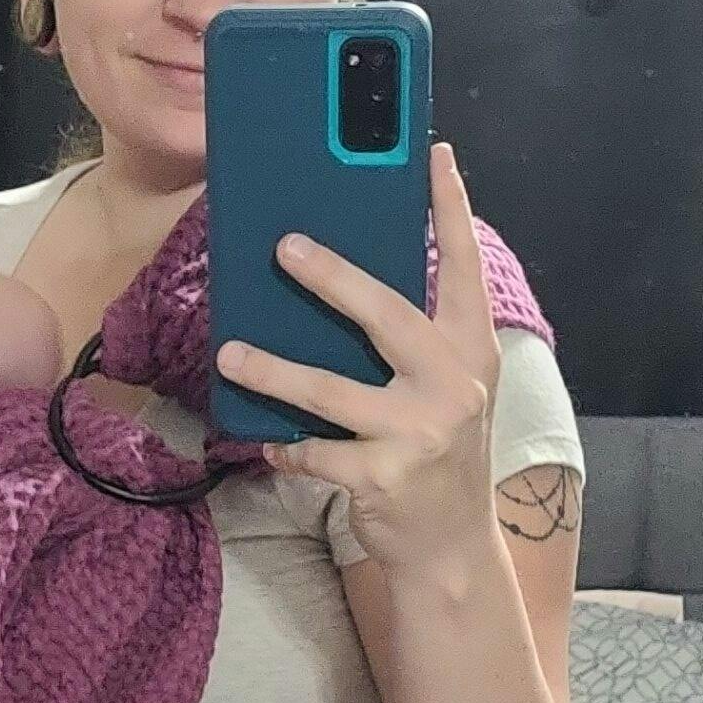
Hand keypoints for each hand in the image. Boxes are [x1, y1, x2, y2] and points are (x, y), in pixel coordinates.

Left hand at [215, 143, 501, 584]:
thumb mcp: (446, 389)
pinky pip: (315, 450)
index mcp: (471, 350)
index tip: (435, 156)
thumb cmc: (438, 454)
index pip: (464, 267)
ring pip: (330, 389)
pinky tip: (272, 443)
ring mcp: (420, 431)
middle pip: (386, 315)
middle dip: (332, 278)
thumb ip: (414, 342)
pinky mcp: (383, 475)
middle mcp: (453, 383)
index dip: (451, 209)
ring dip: (273, 370)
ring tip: (231, 353)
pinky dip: (288, 447)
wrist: (451, 547)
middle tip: (285, 247)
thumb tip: (336, 285)